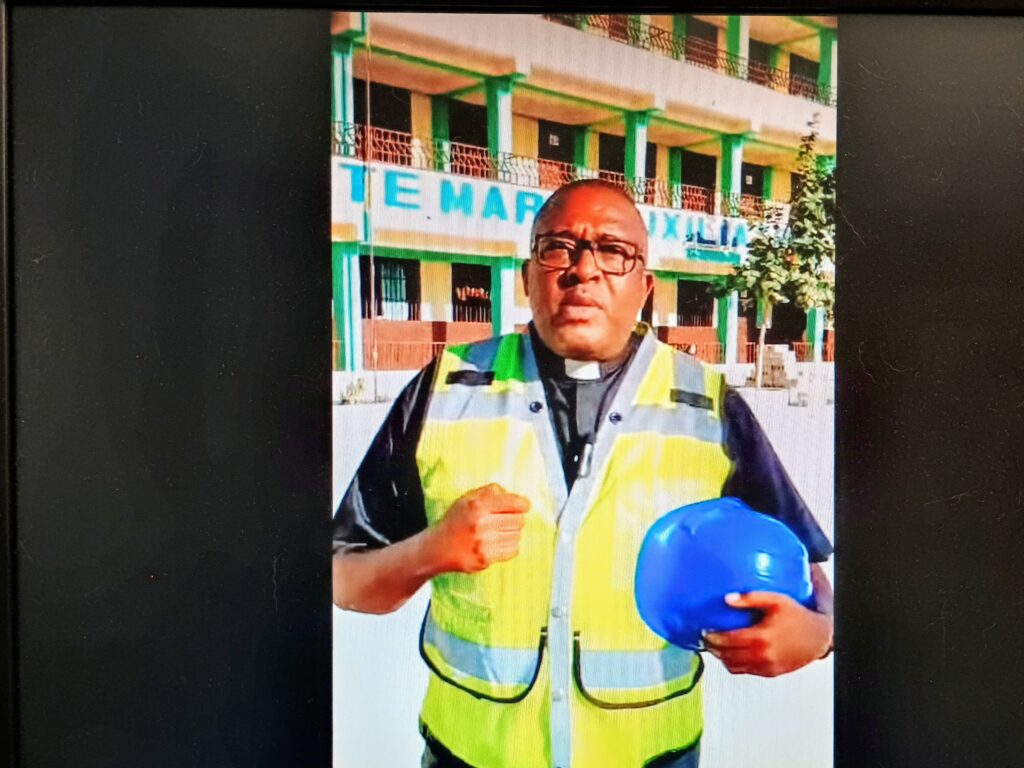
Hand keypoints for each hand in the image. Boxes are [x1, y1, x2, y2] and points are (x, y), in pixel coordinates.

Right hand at [427, 483, 529, 573]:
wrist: (436, 548)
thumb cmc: (456, 520)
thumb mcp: (467, 498)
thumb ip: (490, 492)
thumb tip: (517, 497)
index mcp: (477, 505)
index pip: (514, 503)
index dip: (523, 504)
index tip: (524, 506)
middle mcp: (480, 524)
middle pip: (519, 520)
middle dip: (516, 519)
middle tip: (506, 520)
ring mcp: (483, 543)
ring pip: (517, 536)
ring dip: (512, 533)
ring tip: (499, 533)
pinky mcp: (485, 559)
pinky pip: (512, 551)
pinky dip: (509, 547)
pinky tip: (497, 543)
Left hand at [703, 591, 832, 676]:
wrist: (819, 637)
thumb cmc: (799, 617)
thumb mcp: (775, 600)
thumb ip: (750, 598)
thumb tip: (728, 598)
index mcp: (761, 637)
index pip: (728, 641)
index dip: (712, 637)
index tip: (704, 630)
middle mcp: (763, 655)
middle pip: (727, 656)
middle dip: (713, 648)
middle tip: (706, 638)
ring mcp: (766, 666)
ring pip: (734, 667)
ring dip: (722, 657)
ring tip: (717, 646)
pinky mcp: (771, 672)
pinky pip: (746, 671)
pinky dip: (735, 664)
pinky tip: (733, 653)